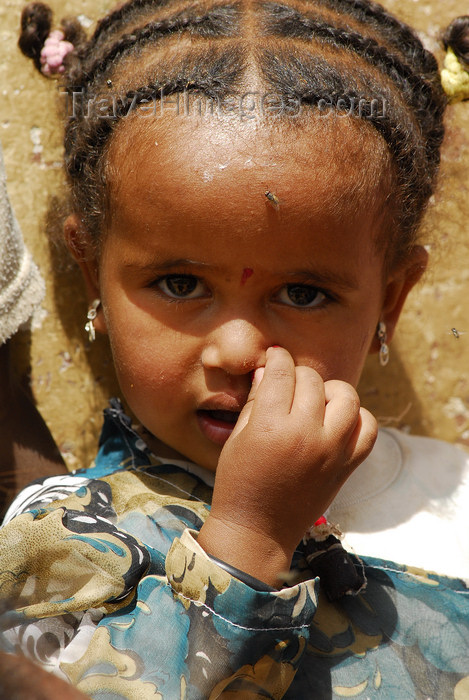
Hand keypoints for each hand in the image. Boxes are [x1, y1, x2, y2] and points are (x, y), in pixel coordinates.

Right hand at [198, 346, 376, 585]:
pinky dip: (357, 418)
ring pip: (347, 397)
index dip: (277, 358)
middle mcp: (306, 435)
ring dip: (330, 391)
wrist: (258, 531)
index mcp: (271, 426)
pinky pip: (367, 429)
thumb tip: (269, 369)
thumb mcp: (237, 438)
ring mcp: (331, 451)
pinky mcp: (347, 466)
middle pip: (313, 380)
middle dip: (298, 374)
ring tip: (316, 401)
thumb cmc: (238, 483)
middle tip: (289, 384)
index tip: (276, 356)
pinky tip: (337, 421)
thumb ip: (257, 400)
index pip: (282, 373)